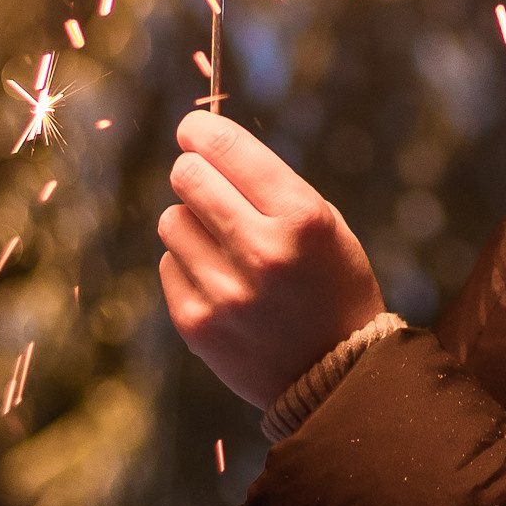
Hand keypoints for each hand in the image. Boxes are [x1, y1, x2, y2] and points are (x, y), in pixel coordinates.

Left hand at [157, 111, 384, 412]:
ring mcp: (225, 292)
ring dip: (191, 224)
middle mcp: (263, 252)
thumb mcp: (325, 224)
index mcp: (302, 218)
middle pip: (187, 177)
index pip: (227, 149)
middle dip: (193, 172)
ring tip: (224, 246)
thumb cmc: (331, 284)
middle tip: (205, 183)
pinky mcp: (197, 324)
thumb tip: (200, 141)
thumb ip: (268, 184)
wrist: (336, 376)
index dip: (201, 130)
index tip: (193, 129)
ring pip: (170, 220)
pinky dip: (189, 265)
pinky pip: (168, 264)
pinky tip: (221, 283)